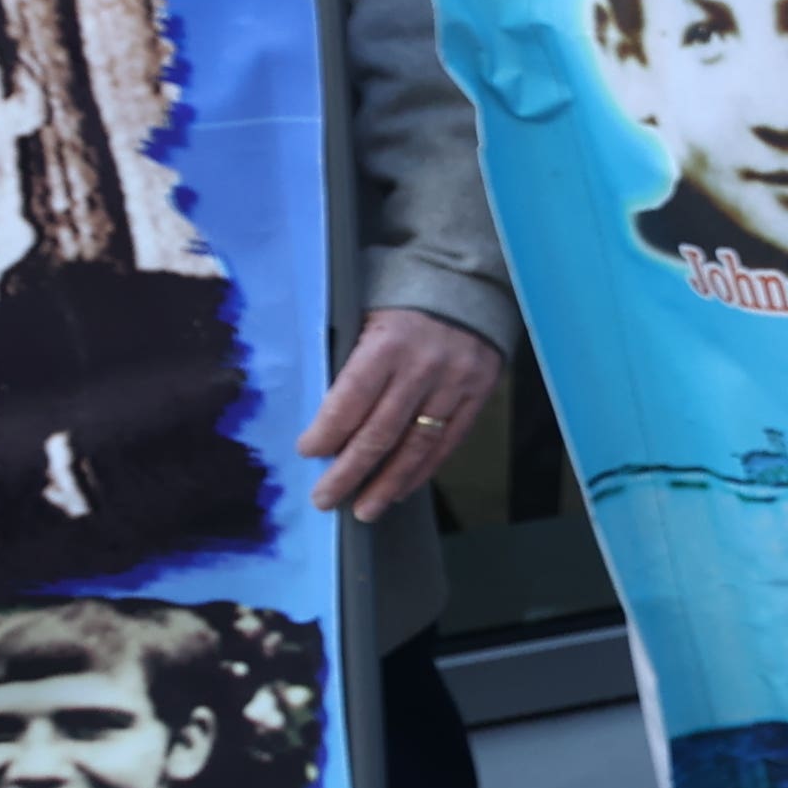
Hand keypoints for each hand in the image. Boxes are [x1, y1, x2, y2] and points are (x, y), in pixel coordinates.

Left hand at [300, 307, 503, 517]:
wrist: (468, 278)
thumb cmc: (403, 294)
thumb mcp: (365, 311)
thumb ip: (350, 359)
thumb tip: (325, 415)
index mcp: (387, 344)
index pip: (350, 401)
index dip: (326, 434)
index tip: (309, 453)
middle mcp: (423, 367)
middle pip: (380, 433)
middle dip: (349, 472)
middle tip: (325, 499)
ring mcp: (455, 383)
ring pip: (416, 446)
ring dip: (386, 483)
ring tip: (364, 510)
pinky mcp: (478, 392)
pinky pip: (448, 442)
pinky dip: (423, 470)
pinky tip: (400, 489)